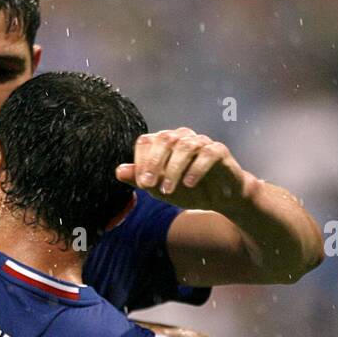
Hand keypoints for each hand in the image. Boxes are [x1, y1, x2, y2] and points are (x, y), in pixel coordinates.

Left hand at [116, 128, 255, 212]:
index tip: (141, 183)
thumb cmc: (187, 190)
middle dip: (153, 163)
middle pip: (164, 139)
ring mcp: (201, 142)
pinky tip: (189, 184)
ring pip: (185, 146)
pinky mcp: (219, 151)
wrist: (219, 199)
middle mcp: (182, 137)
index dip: (140, 161)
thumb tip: (119, 171)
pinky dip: (196, 169)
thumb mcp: (159, 188)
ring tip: (168, 190)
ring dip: (173, 170)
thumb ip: (139, 179)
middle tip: (147, 185)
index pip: (146, 141)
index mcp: (164, 143)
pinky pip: (208, 154)